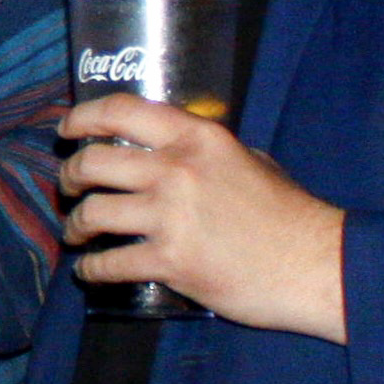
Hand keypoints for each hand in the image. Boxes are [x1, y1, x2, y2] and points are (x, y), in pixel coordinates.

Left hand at [59, 95, 346, 339]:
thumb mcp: (250, 160)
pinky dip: (92, 270)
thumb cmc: (287, 213)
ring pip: (92, 213)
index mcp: (198, 138)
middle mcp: (177, 170)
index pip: (121, 111)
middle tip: (68, 187)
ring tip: (78, 233)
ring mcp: (170, 217)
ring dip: (75, 225)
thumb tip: (172, 148)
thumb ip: (206, 152)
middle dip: (69, 176)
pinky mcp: (170, 262)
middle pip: (93, 162)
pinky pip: (109, 263)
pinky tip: (92, 271)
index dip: (82, 117)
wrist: (316, 264)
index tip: (67, 129)